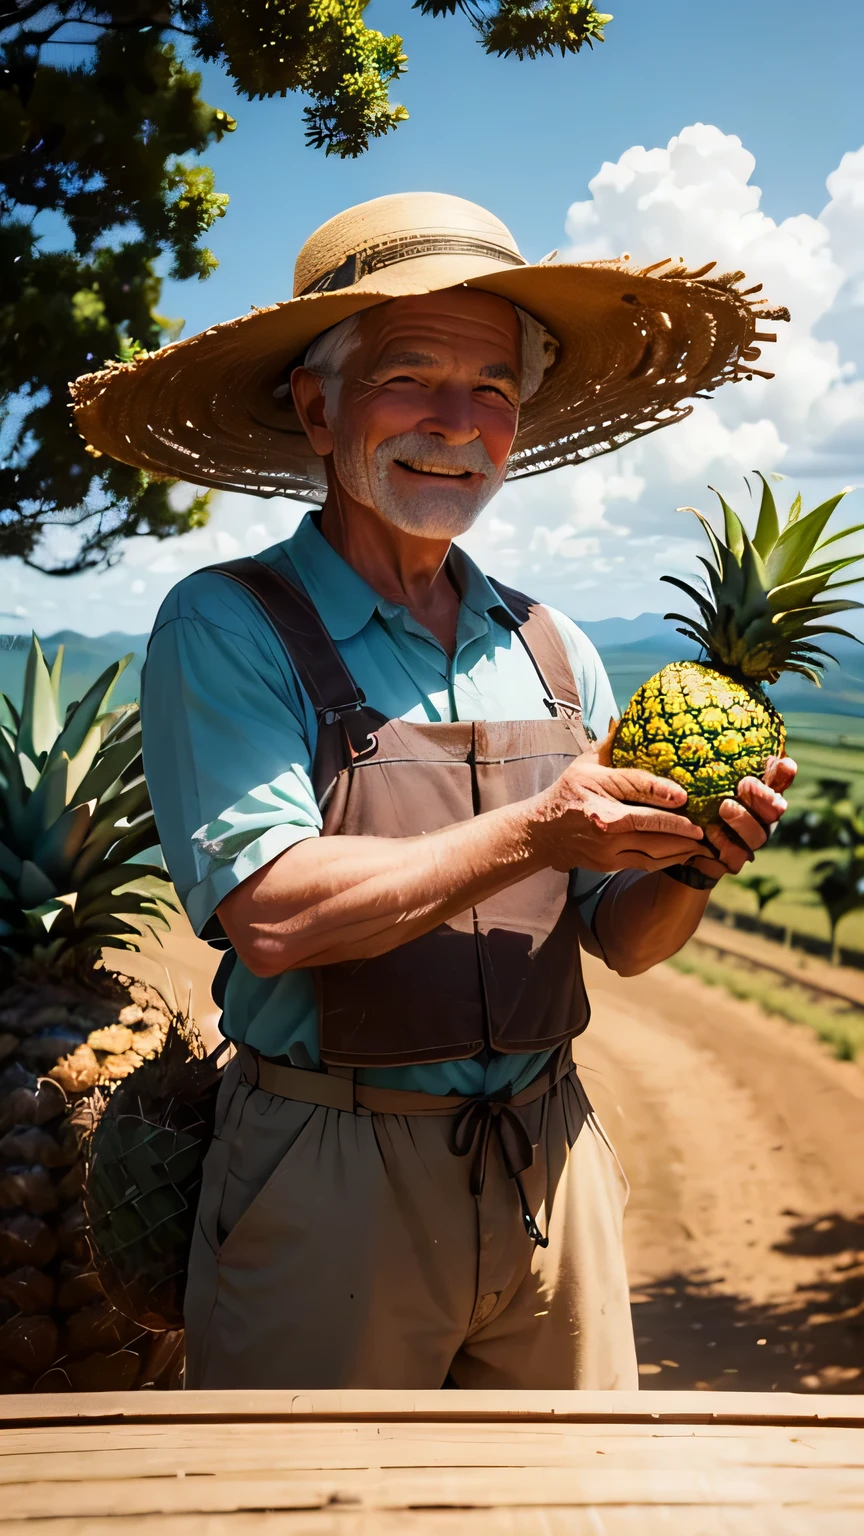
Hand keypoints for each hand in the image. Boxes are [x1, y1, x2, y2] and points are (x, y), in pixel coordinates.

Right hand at [534, 753, 705, 872]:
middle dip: (681, 826)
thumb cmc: (569, 792)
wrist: (543, 832)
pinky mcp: (609, 863)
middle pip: (648, 823)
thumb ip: (609, 746)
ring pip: (652, 848)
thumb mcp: (584, 764)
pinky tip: (686, 852)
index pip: (632, 786)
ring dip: (681, 846)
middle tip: (705, 825)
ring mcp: (606, 844)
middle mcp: (602, 817)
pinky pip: (647, 863)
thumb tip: (627, 720)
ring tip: (703, 841)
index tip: (684, 795)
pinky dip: (670, 859)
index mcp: (595, 786)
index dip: (660, 791)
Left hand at [687, 755, 797, 879]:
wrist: (679, 841)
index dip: (784, 775)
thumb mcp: (707, 781)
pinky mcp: (734, 860)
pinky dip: (724, 843)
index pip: (780, 782)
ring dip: (742, 819)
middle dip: (762, 796)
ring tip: (724, 807)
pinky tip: (709, 832)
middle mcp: (762, 819)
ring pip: (758, 834)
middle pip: (775, 809)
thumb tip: (728, 738)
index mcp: (760, 795)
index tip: (785, 764)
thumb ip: (722, 765)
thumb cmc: (699, 802)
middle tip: (744, 783)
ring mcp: (750, 842)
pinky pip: (736, 855)